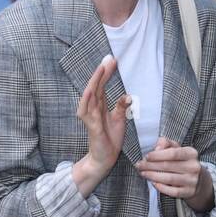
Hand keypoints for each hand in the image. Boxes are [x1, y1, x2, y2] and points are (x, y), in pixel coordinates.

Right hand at [77, 55, 128, 180]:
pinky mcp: (92, 127)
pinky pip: (87, 112)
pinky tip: (91, 91)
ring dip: (94, 82)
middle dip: (101, 72)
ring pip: (89, 96)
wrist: (105, 158)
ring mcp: (91, 117)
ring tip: (100, 69)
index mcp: (99, 106)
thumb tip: (128, 95)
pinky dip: (88, 101)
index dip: (106, 73)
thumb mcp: (120, 119)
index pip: (102, 85)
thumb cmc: (110, 139)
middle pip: (95, 87)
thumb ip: (122, 106)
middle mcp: (93, 109)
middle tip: (108, 58)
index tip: (113, 60)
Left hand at [135, 137, 202, 199]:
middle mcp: (193, 167)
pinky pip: (172, 191)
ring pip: (169, 179)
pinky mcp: (188, 192)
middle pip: (168, 166)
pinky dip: (161, 187)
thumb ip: (166, 143)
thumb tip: (157, 148)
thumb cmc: (183, 162)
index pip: (173, 153)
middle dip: (150, 166)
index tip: (146, 157)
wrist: (198, 180)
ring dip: (153, 176)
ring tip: (143, 173)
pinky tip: (153, 183)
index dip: (158, 155)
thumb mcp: (177, 148)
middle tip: (140, 166)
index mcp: (191, 153)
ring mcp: (192, 181)